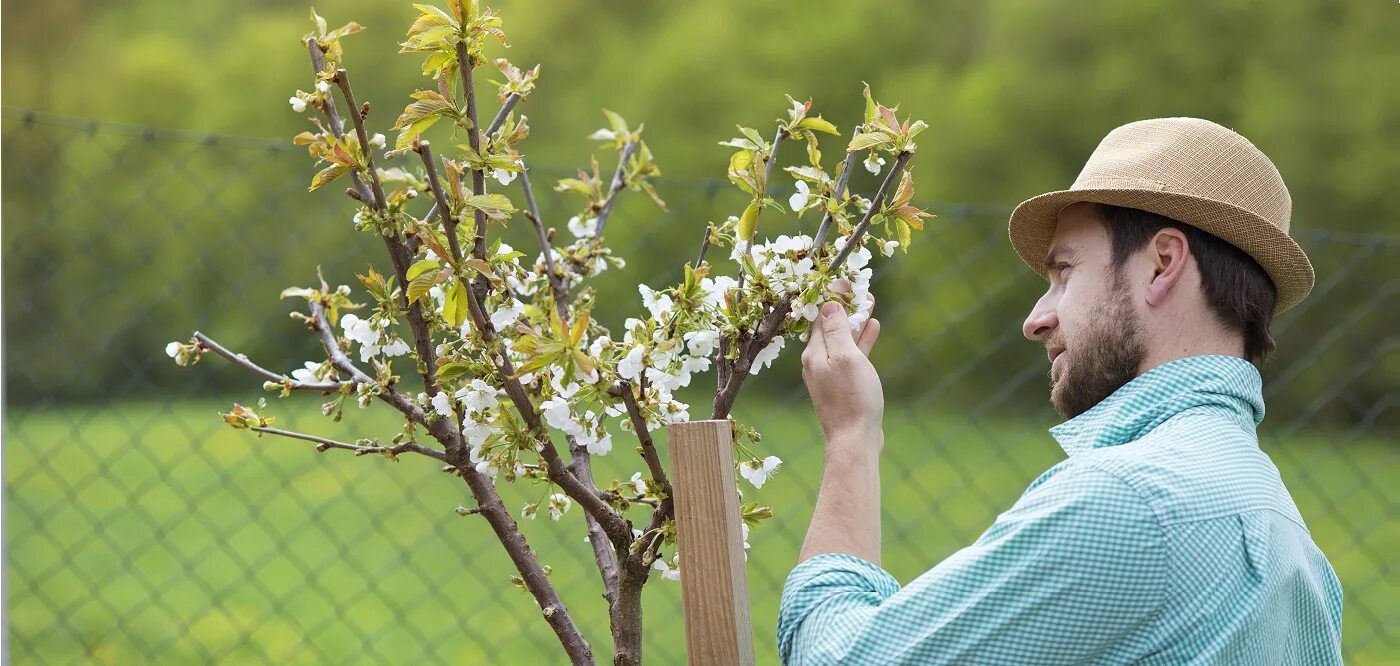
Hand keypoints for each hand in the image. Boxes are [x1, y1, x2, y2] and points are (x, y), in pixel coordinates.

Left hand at [800, 280, 882, 448]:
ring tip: (869, 301)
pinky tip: (872, 327)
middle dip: (845, 305)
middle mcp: (817, 361)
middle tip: (860, 287)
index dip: (833, 294)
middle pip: (830, 324)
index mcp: (814, 352)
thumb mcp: (846, 358)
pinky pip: (850, 354)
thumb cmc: (852, 399)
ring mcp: (830, 373)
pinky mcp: (843, 384)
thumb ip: (836, 330)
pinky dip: (860, 340)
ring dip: (855, 320)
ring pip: (842, 338)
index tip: (847, 279)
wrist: (855, 441)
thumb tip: (829, 304)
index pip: (820, 314)